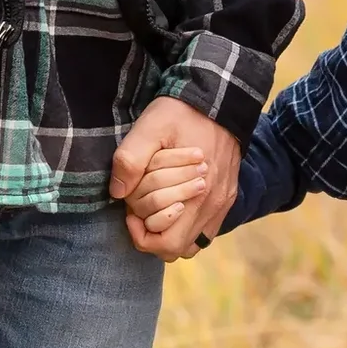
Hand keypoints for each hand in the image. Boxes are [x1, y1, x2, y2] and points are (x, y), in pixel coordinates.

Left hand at [109, 98, 239, 259]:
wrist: (220, 99)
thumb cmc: (181, 113)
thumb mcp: (150, 127)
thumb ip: (131, 160)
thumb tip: (119, 194)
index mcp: (197, 193)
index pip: (165, 243)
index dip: (140, 233)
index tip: (130, 210)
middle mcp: (213, 204)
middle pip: (177, 248)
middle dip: (152, 234)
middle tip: (139, 209)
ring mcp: (222, 202)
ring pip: (192, 243)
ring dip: (171, 232)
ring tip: (157, 208)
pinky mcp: (227, 196)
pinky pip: (206, 230)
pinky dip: (187, 225)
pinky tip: (175, 203)